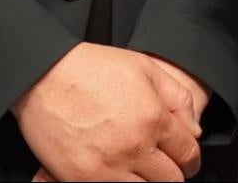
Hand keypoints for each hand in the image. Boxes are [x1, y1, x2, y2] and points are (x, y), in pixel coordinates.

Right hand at [13, 43, 200, 180]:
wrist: (42, 75)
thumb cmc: (92, 68)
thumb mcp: (144, 67)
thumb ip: (177, 98)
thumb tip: (195, 131)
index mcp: (153, 118)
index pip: (188, 154)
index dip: (191, 159)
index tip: (185, 160)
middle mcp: (134, 147)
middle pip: (171, 181)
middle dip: (172, 174)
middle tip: (164, 167)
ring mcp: (107, 168)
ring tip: (140, 172)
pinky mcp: (81, 180)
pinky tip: (118, 174)